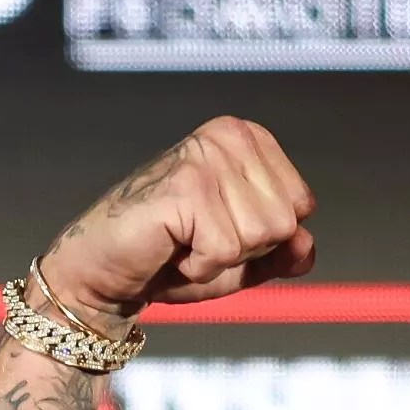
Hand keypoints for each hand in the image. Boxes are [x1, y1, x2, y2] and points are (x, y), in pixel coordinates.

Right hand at [34, 116, 317, 317]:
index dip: (264, 238)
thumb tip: (306, 244)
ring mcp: (207, 156)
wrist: (104, 273)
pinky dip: (199, 267)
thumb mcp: (242, 258)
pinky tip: (170, 248)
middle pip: (285, 221)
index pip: (302, 205)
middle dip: (244, 249)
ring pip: (260, 236)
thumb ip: (283, 251)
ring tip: (182, 242)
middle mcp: (230, 136)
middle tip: (196, 239)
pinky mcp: (186, 185)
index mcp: (248, 138)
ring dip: (220, 258)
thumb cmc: (168, 259)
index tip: (217, 230)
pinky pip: (226, 249)